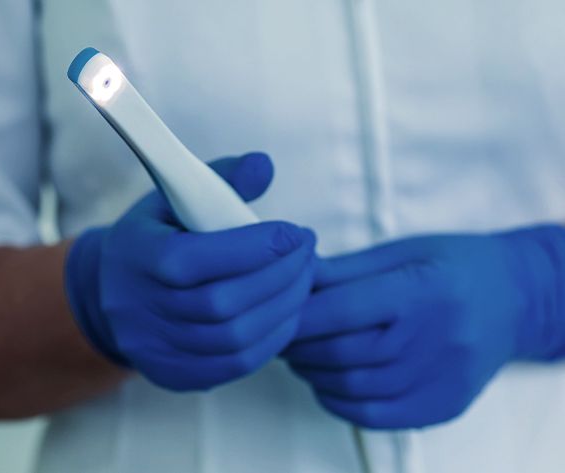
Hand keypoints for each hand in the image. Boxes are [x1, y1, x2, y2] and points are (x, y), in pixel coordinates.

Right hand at [65, 152, 316, 390]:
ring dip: (284, 307)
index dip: (254, 247)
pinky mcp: (175, 374)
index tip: (295, 232)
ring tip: (304, 277)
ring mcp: (156, 349)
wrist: (114, 292)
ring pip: (236, 338)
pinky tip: (287, 310)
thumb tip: (265, 165)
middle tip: (307, 252)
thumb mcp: (176, 197)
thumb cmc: (158, 236)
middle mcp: (139, 309)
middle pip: (222, 303)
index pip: (196, 259)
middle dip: (280, 275)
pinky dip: (273, 337)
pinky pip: (236, 364)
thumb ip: (222, 178)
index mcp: (136, 256)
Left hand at [284, 226, 564, 428]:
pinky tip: (327, 383)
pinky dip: (339, 402)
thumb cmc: (453, 265)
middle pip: (342, 352)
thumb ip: (346, 270)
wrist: (513, 299)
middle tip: (280, 334)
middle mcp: (435, 339)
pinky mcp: (443, 405)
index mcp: (423, 290)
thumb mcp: (402, 251)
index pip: (342, 310)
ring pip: (353, 388)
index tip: (276, 311)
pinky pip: (376, 416)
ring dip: (313, 374)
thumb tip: (294, 278)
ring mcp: (441, 379)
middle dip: (298, 345)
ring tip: (300, 355)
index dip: (299, 314)